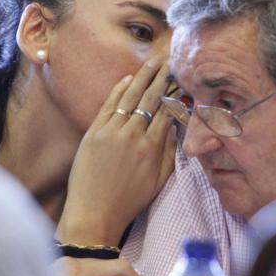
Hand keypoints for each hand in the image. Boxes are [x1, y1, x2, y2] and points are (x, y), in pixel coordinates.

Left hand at [57, 59, 175, 245]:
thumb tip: (175, 127)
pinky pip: (109, 105)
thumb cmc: (128, 201)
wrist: (94, 213)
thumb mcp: (158, 181)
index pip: (166, 112)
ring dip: (143, 77)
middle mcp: (133, 135)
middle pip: (151, 99)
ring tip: (153, 63)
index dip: (175, 93)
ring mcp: (111, 132)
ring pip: (130, 97)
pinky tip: (127, 78)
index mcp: (152, 148)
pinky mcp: (93, 132)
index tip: (182, 79)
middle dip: (162, 78)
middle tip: (170, 62)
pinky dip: (118, 90)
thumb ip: (169, 153)